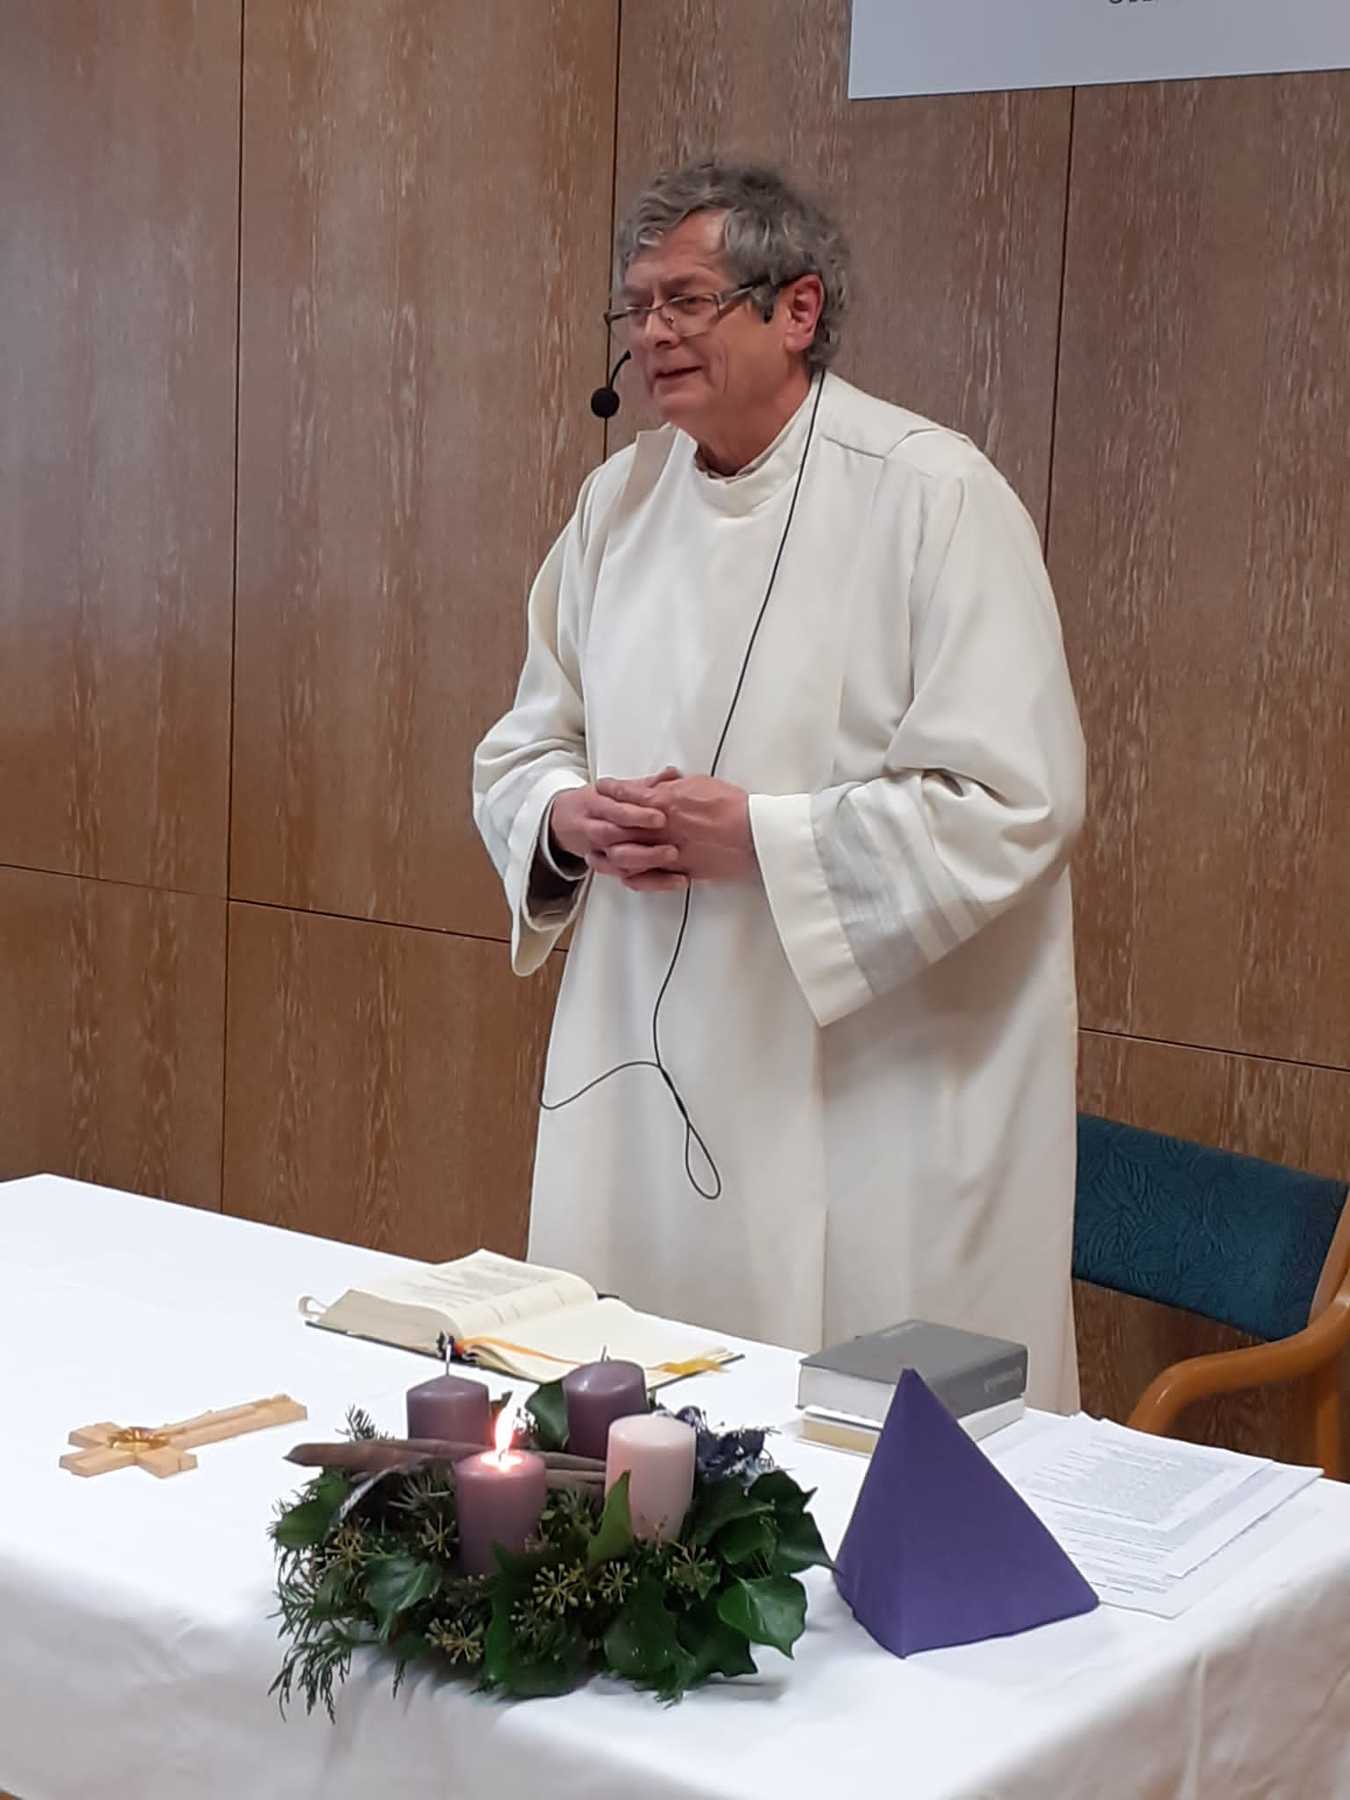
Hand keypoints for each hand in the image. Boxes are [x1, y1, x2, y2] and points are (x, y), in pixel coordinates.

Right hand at [549, 773, 685, 889]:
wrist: (564, 820)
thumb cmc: (594, 803)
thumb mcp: (614, 789)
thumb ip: (644, 785)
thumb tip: (672, 773)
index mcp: (596, 804)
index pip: (615, 810)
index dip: (637, 815)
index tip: (661, 818)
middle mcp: (594, 828)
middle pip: (614, 838)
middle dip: (643, 843)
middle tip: (671, 847)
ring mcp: (598, 851)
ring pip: (618, 863)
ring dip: (648, 864)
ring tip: (673, 861)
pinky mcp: (608, 868)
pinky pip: (626, 879)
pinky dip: (650, 881)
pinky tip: (672, 879)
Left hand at [595, 774, 756, 882]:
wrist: (752, 833)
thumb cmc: (732, 805)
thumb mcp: (702, 784)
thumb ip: (677, 786)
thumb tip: (667, 781)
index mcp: (665, 800)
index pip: (628, 793)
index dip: (612, 790)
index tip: (602, 787)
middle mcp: (661, 827)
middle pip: (619, 825)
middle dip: (603, 822)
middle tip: (592, 820)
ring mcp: (668, 850)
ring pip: (627, 854)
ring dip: (610, 853)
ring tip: (598, 852)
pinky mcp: (679, 870)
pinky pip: (647, 877)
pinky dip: (632, 876)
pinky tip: (623, 875)